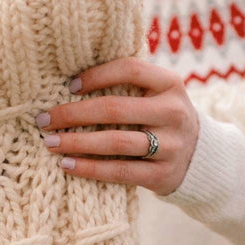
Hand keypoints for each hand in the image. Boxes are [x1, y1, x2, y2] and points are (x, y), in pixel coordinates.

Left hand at [35, 58, 199, 195]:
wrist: (200, 157)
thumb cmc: (161, 117)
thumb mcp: (157, 93)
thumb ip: (127, 84)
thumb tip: (68, 81)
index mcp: (170, 84)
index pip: (130, 69)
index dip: (96, 75)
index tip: (69, 86)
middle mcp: (173, 112)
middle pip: (115, 109)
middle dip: (73, 114)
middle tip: (44, 119)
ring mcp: (171, 145)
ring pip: (116, 142)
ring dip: (77, 142)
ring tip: (50, 142)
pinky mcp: (163, 174)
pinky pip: (120, 171)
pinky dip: (90, 168)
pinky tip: (67, 164)